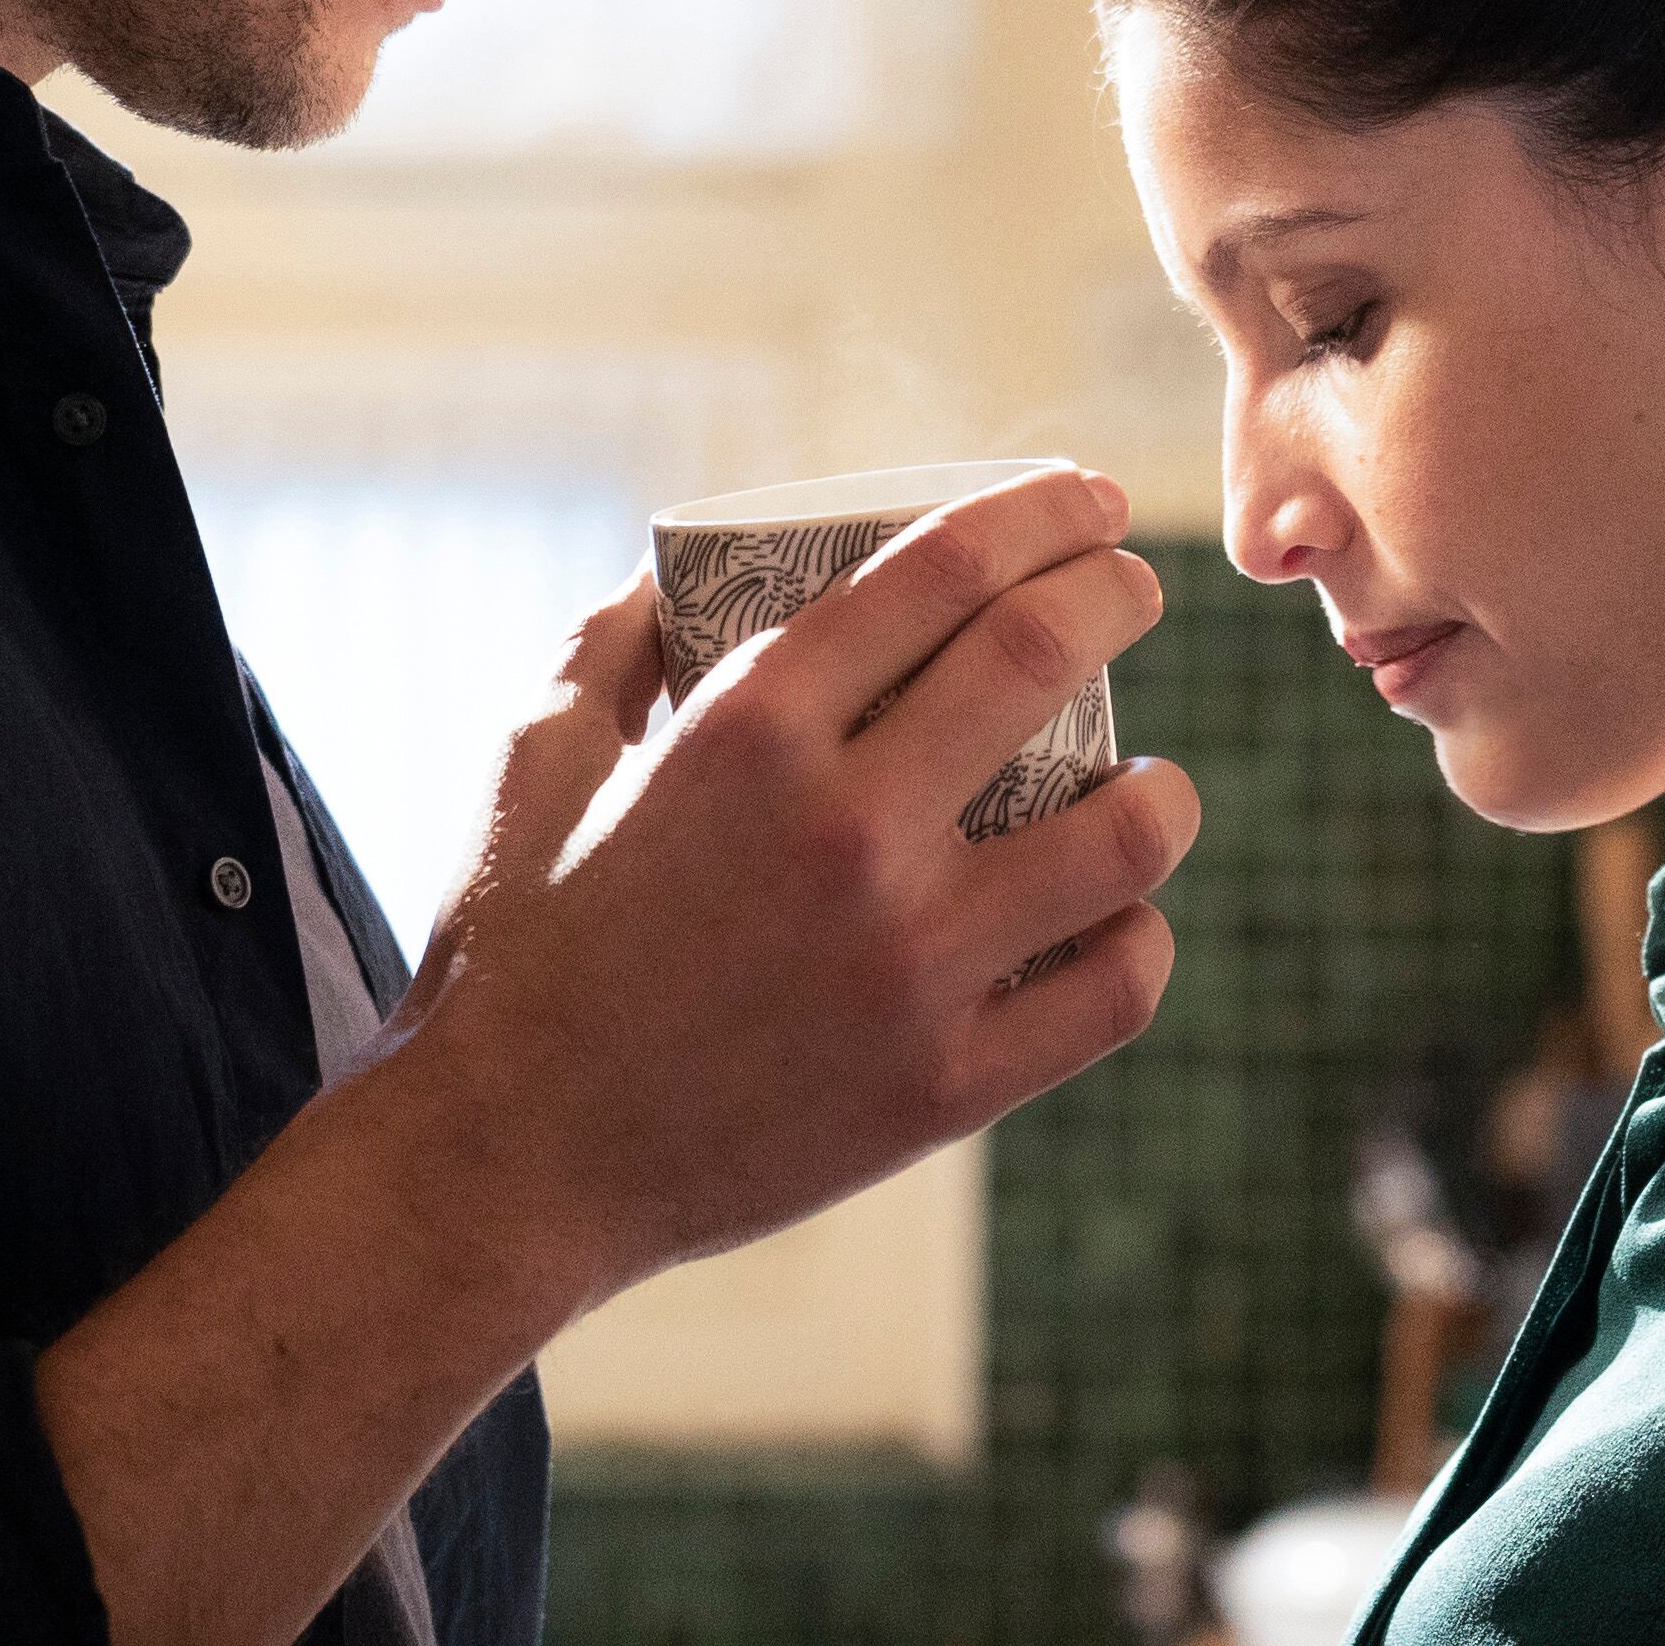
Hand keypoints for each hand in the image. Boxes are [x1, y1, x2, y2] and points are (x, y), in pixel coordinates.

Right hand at [384, 465, 1196, 1309]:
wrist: (505, 1164)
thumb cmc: (511, 951)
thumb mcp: (532, 755)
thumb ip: (614, 643)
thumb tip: (680, 568)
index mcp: (749, 729)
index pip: (946, 566)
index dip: (1041, 509)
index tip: (1083, 500)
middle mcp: (846, 830)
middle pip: (1044, 655)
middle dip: (1116, 593)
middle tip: (1131, 588)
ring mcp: (908, 964)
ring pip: (1122, 835)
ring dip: (1159, 787)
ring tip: (1149, 784)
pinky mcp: (943, 1086)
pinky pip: (1111, 993)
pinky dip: (1137, 939)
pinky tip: (1118, 917)